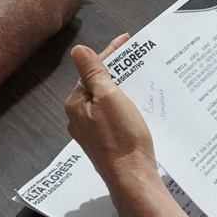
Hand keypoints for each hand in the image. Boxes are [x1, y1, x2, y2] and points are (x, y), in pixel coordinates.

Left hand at [66, 34, 158, 185]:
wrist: (133, 177)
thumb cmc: (122, 137)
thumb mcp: (109, 97)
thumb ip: (93, 73)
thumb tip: (78, 50)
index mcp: (76, 104)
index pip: (91, 70)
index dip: (110, 53)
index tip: (127, 40)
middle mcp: (79, 118)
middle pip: (97, 85)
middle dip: (116, 71)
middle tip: (137, 56)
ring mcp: (92, 132)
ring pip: (106, 101)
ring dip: (122, 88)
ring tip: (140, 77)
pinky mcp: (105, 143)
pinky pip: (113, 116)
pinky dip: (124, 106)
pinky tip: (137, 103)